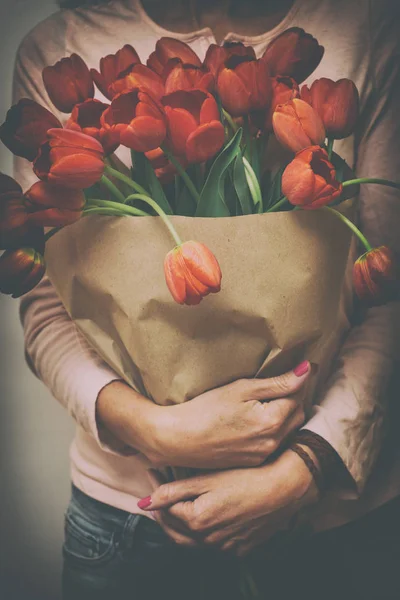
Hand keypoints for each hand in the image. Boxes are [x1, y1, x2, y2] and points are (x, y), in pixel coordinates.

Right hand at [96, 361, 309, 468]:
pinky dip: (271, 431)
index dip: (295, 381)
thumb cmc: (206, 409)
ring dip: (283, 416)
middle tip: (273, 386)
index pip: (298, 396)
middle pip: (297, 414)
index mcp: (272, 421)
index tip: (293, 370)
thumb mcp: (241, 389)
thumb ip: (277, 382)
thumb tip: (307, 370)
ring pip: (287, 430)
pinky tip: (252, 422)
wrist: (178, 439)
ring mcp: (264, 456)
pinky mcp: (255, 463)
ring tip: (262, 403)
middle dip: (290, 399)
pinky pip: (274, 443)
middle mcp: (273, 443)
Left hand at [140, 447, 319, 555]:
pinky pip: (211, 546)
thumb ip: (173, 490)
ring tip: (175, 505)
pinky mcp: (239, 549)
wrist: (284, 489)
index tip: (152, 476)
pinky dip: (200, 534)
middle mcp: (208, 541)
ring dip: (179, 526)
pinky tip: (202, 516)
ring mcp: (224, 548)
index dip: (156, 494)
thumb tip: (144, 502)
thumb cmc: (247, 478)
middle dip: (162, 515)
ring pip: (191, 542)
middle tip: (157, 496)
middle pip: (174, 533)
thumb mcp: (207, 478)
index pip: (165, 513)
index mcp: (197, 521)